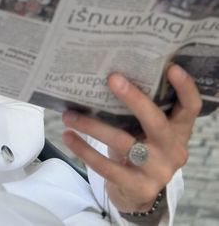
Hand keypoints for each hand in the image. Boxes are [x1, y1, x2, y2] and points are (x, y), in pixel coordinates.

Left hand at [61, 64, 201, 213]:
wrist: (138, 191)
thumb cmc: (140, 146)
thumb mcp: (146, 128)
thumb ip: (138, 108)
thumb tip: (105, 72)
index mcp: (178, 129)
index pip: (190, 107)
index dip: (184, 87)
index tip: (170, 67)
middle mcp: (173, 149)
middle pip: (156, 121)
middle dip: (134, 99)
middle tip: (112, 78)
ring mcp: (158, 170)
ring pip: (123, 142)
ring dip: (92, 125)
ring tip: (69, 114)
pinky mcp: (139, 187)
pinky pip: (107, 166)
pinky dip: (85, 149)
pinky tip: (69, 136)